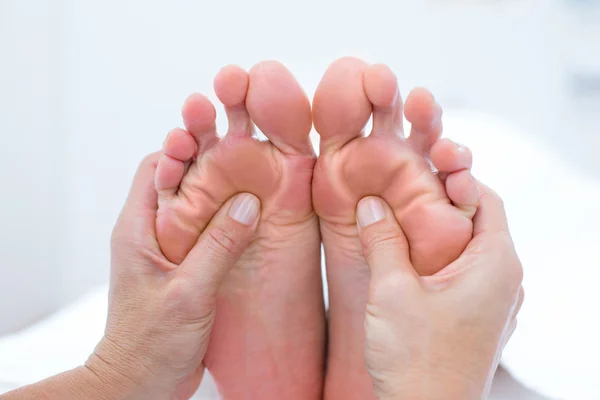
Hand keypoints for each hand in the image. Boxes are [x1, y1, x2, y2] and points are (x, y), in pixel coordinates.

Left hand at [86, 153, 260, 398]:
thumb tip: (249, 203)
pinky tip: (253, 218)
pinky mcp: (186, 267)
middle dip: (208, 161)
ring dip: (223, 190)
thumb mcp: (189, 293)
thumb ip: (219, 247)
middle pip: (179, 180)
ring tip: (255, 174)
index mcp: (138, 230)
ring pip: (197, 205)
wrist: (138, 383)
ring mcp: (170, 250)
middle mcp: (152, 233)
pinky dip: (229, 220)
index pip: (154, 168)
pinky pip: (209, 231)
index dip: (183, 148)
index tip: (215, 140)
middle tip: (242, 144)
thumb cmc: (150, 344)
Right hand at [356, 184, 523, 399]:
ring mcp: (495, 302)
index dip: (453, 176)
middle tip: (401, 192)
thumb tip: (372, 203)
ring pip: (468, 249)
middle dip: (440, 203)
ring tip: (399, 221)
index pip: (485, 197)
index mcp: (495, 263)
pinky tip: (406, 261)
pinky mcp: (480, 319)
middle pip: (478, 221)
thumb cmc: (416, 360)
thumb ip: (382, 239)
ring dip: (437, 232)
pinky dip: (439, 259)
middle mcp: (505, 280)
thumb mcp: (391, 291)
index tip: (419, 169)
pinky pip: (464, 274)